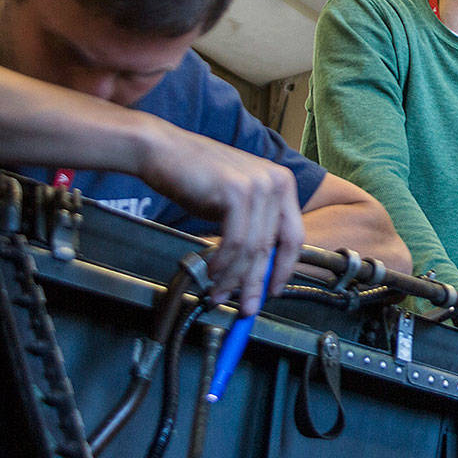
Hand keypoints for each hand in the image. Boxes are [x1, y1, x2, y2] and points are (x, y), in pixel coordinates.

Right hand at [140, 127, 304, 315]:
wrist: (163, 150)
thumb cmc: (196, 177)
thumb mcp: (235, 202)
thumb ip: (252, 230)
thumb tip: (257, 272)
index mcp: (282, 183)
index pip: (294, 236)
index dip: (284, 269)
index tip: (272, 291)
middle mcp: (276, 182)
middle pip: (273, 247)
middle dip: (257, 282)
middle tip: (247, 306)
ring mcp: (258, 185)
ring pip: (252, 248)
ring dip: (235, 278)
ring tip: (219, 292)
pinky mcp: (236, 191)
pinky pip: (235, 242)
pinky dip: (223, 263)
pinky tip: (212, 272)